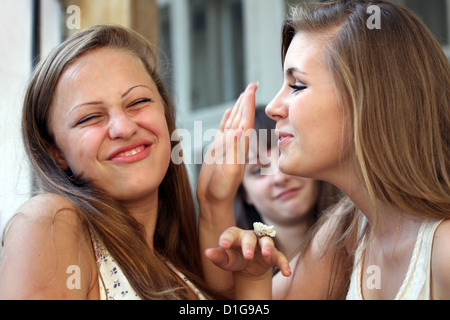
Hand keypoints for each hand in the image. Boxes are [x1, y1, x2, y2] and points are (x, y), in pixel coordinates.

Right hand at [196, 83, 257, 205]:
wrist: (213, 200)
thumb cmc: (221, 189)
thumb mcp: (229, 171)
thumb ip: (234, 151)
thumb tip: (239, 130)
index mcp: (240, 147)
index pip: (246, 121)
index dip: (249, 105)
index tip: (252, 89)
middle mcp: (236, 144)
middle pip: (242, 117)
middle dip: (246, 101)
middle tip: (252, 84)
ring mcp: (227, 146)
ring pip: (234, 122)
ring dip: (239, 108)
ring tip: (242, 94)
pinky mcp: (218, 150)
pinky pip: (223, 130)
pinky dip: (227, 120)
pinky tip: (229, 112)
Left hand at [205, 227, 291, 278]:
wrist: (248, 267)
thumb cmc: (234, 259)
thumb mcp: (225, 260)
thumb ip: (218, 256)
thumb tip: (207, 253)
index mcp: (235, 235)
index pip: (230, 233)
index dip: (227, 238)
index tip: (223, 245)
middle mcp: (250, 237)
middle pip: (250, 237)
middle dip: (248, 245)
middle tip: (247, 255)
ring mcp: (262, 245)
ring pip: (266, 241)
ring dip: (267, 246)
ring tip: (266, 253)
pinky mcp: (273, 255)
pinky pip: (280, 257)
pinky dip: (284, 264)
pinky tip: (287, 273)